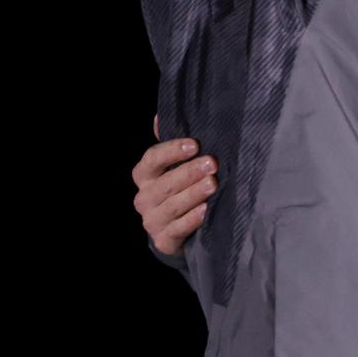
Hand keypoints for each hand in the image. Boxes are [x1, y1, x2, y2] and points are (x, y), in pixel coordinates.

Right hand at [133, 114, 217, 255]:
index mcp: (145, 175)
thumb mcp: (175, 165)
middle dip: (189, 172)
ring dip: (193, 194)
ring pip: (171, 206)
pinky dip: (191, 220)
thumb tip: (159, 116)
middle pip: (164, 183)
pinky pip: (176, 230)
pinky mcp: (163, 240)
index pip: (152, 159)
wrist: (179, 229)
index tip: (195, 144)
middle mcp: (144, 197)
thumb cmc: (179, 187)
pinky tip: (205, 211)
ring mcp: (152, 221)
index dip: (172, 151)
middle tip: (213, 163)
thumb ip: (171, 144)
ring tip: (213, 184)